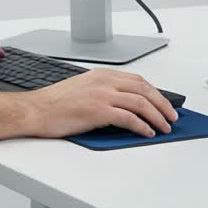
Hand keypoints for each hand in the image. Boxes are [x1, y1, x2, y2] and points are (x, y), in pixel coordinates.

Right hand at [23, 69, 178, 137]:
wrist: (35, 110)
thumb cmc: (54, 103)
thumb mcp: (82, 88)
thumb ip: (103, 91)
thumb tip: (124, 105)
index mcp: (101, 75)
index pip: (137, 80)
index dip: (155, 92)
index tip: (163, 103)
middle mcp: (103, 81)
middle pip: (143, 89)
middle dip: (162, 104)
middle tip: (172, 116)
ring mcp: (101, 95)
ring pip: (140, 102)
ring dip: (157, 116)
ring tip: (164, 127)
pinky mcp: (98, 111)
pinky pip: (128, 118)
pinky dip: (142, 126)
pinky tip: (147, 132)